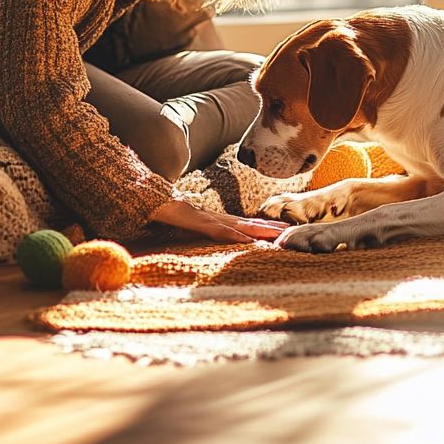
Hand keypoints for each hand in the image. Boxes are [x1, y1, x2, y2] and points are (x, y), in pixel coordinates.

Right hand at [149, 199, 287, 243]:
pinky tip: (247, 240)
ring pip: (239, 225)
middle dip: (269, 227)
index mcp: (216, 220)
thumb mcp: (192, 226)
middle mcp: (217, 218)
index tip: (281, 229)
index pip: (244, 223)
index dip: (263, 226)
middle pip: (248, 223)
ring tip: (277, 234)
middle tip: (290, 230)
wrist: (154, 203)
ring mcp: (209, 219)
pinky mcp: (200, 222)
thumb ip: (204, 230)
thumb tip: (218, 237)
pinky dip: (234, 236)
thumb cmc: (172, 215)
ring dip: (259, 230)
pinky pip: (220, 231)